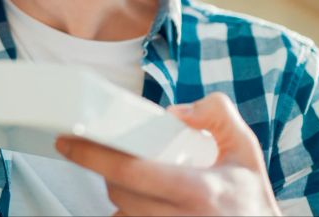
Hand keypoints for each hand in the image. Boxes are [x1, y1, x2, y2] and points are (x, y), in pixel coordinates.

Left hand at [55, 93, 281, 215]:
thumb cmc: (249, 196)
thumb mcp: (245, 148)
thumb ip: (216, 114)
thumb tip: (175, 112)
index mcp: (199, 191)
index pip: (131, 173)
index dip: (93, 155)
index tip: (69, 141)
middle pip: (118, 194)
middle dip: (106, 171)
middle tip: (104, 154)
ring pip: (120, 214)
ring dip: (117, 196)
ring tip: (128, 181)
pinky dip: (127, 213)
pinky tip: (139, 201)